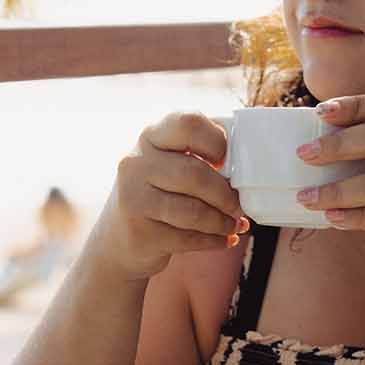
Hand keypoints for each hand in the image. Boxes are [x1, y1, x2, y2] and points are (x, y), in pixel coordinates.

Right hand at [92, 113, 247, 281]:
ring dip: (222, 221)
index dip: (217, 140)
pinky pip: (188, 238)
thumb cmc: (158, 193)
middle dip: (226, 194)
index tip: (226, 160)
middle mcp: (137, 163)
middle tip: (239, 205)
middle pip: (196, 173)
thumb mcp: (168, 163)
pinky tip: (224, 239)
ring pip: (194, 211)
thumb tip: (248, 161)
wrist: (116, 239)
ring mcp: (134, 198)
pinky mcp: (139, 232)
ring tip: (235, 223)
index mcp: (151, 137)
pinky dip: (214, 241)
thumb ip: (198, 153)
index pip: (188, 123)